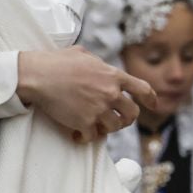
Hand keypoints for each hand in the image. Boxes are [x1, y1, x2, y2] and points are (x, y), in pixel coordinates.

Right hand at [17, 46, 158, 141]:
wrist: (38, 75)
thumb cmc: (56, 62)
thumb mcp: (83, 54)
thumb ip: (97, 63)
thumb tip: (98, 65)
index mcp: (113, 76)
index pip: (142, 89)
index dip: (151, 99)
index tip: (153, 105)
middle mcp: (110, 94)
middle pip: (131, 113)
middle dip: (127, 119)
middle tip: (119, 121)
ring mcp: (99, 109)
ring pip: (115, 127)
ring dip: (107, 128)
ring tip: (95, 126)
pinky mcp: (85, 123)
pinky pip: (93, 137)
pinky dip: (86, 138)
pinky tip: (78, 135)